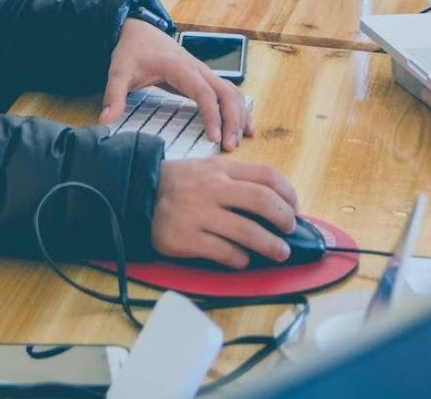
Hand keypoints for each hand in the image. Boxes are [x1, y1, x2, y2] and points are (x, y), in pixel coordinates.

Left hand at [100, 18, 253, 148]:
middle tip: (229, 145)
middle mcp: (196, 68)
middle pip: (225, 92)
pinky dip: (238, 107)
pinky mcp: (202, 77)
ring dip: (239, 113)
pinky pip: (227, 91)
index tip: (214, 137)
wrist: (137, 30)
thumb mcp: (118, 72)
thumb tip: (105, 121)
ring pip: (230, 91)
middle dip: (232, 118)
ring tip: (241, 139)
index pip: (203, 92)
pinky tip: (243, 125)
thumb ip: (113, 96)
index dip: (211, 115)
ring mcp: (202, 71)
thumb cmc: (131, 51)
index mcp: (178, 67)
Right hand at [151, 158, 300, 268]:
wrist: (135, 194)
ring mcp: (198, 214)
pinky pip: (224, 252)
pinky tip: (243, 260)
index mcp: (220, 168)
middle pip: (262, 201)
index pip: (266, 175)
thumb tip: (275, 204)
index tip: (295, 208)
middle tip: (290, 230)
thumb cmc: (177, 185)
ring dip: (270, 245)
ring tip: (279, 253)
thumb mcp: (206, 169)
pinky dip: (240, 259)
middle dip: (284, 218)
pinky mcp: (185, 238)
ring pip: (247, 231)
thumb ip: (236, 181)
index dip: (288, 193)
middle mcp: (211, 188)